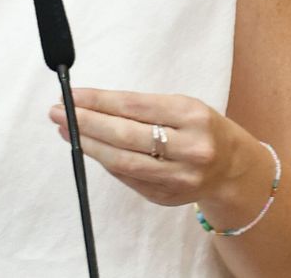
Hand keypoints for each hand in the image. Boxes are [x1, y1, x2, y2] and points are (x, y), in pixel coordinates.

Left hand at [49, 88, 266, 214]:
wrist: (232, 168)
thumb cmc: (199, 127)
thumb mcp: (181, 106)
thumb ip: (140, 108)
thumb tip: (88, 104)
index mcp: (192, 115)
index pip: (134, 106)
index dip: (98, 101)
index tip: (72, 95)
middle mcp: (190, 148)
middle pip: (125, 136)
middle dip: (85, 123)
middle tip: (58, 113)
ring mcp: (180, 177)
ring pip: (123, 162)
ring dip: (88, 146)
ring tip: (66, 131)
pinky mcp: (168, 197)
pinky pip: (128, 178)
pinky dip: (105, 162)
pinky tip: (90, 148)